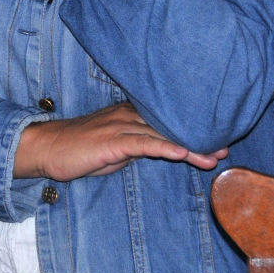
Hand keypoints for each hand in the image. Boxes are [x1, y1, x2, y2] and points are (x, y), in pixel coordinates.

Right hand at [14, 102, 227, 180]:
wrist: (47, 148)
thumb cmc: (79, 150)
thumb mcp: (114, 148)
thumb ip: (136, 146)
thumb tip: (158, 149)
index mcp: (128, 114)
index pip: (165, 121)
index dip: (191, 130)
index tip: (217, 140)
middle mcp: (127, 116)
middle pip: (169, 125)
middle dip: (199, 138)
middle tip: (226, 148)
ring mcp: (119, 127)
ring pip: (161, 134)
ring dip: (190, 147)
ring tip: (214, 157)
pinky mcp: (112, 141)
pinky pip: (143, 144)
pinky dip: (165, 147)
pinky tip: (183, 153)